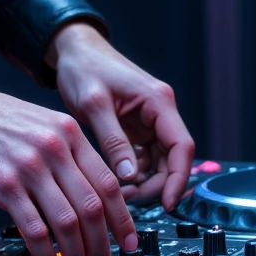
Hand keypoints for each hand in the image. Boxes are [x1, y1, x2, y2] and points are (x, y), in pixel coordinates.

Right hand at [0, 82, 138, 255]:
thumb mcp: (44, 125)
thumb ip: (69, 158)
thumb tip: (90, 203)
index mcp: (70, 133)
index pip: (108, 183)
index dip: (123, 218)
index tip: (128, 241)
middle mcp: (54, 149)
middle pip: (92, 206)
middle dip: (102, 243)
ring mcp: (29, 167)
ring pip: (67, 221)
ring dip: (77, 254)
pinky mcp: (4, 185)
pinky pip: (34, 229)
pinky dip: (46, 255)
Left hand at [46, 22, 194, 210]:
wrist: (73, 51)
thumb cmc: (84, 68)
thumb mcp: (94, 104)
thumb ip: (113, 139)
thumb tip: (129, 176)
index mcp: (158, 101)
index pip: (182, 146)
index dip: (178, 178)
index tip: (166, 204)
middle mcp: (160, 112)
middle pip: (172, 159)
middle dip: (155, 185)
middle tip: (128, 201)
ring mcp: (149, 120)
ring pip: (158, 162)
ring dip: (143, 182)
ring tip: (118, 194)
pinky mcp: (136, 128)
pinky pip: (143, 158)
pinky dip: (133, 173)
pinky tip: (116, 181)